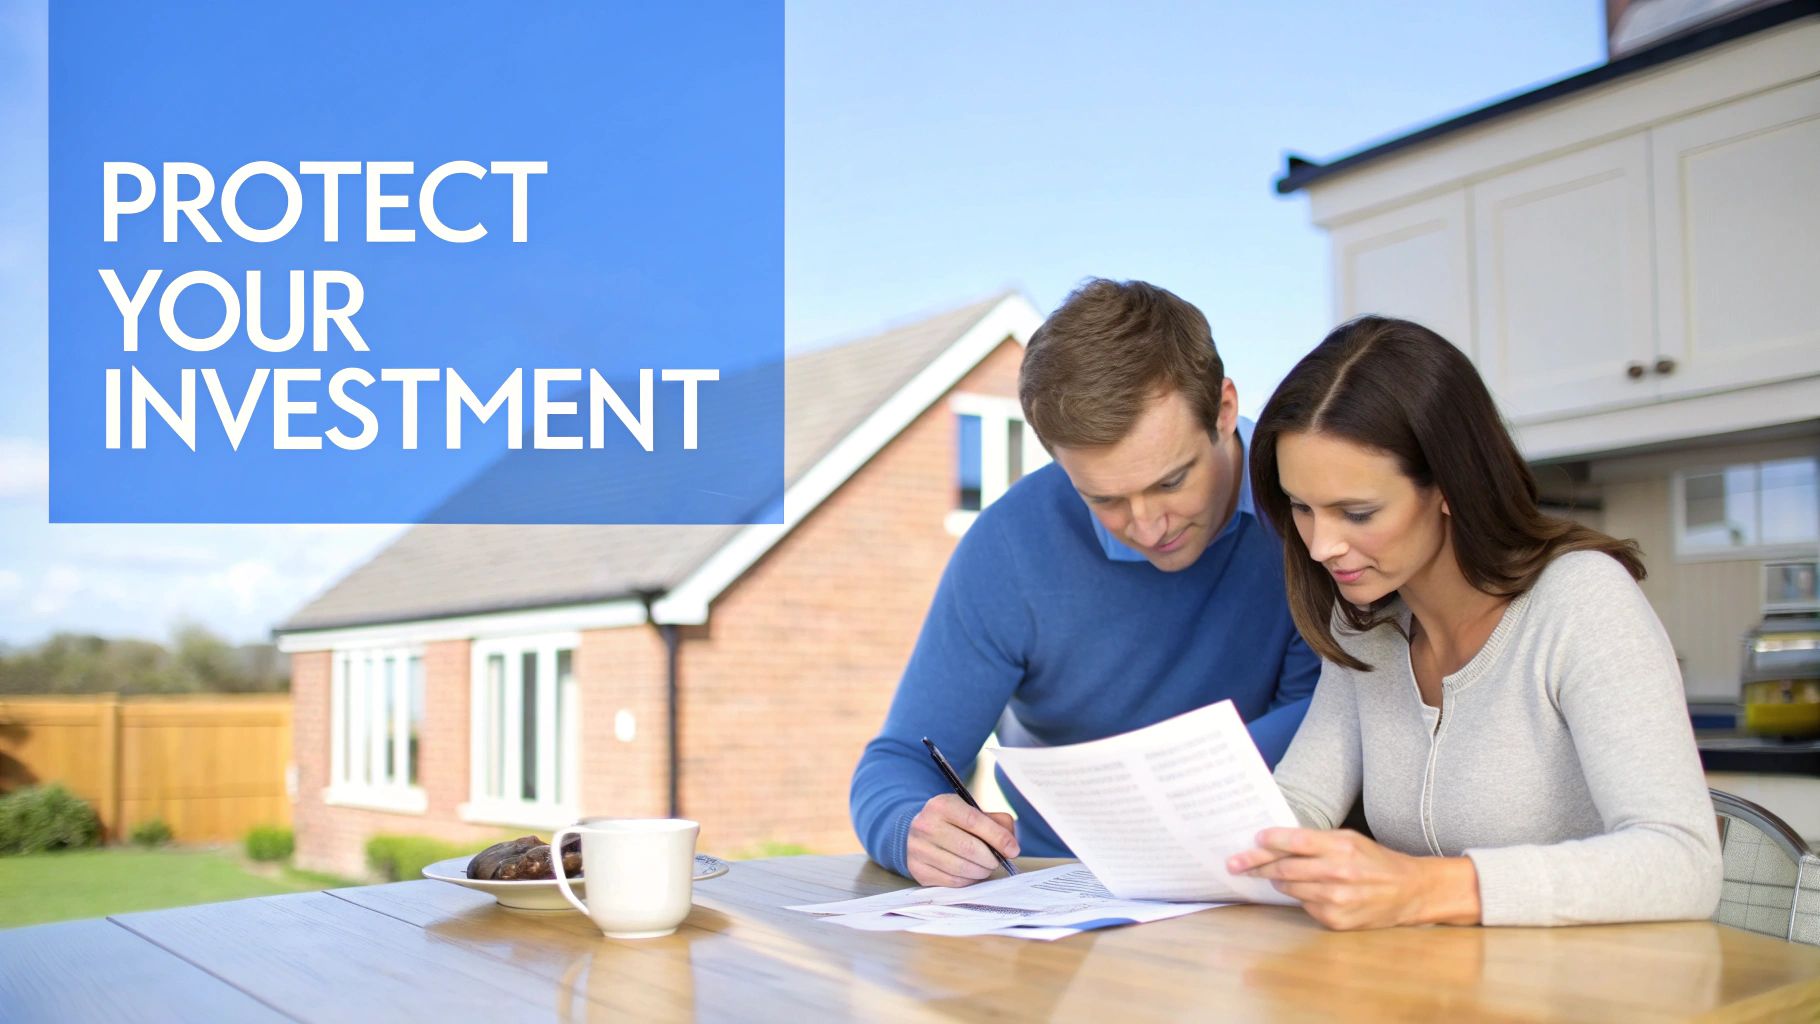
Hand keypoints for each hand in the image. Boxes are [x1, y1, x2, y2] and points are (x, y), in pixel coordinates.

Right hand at [905, 794, 1018, 886]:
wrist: (915, 831)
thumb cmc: (952, 822)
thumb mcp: (971, 811)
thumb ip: (996, 822)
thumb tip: (1011, 846)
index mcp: (941, 805)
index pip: (975, 822)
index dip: (998, 838)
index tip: (1013, 850)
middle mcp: (925, 825)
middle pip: (969, 849)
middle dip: (991, 859)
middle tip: (998, 860)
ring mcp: (919, 849)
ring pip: (962, 868)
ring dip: (981, 871)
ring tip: (985, 866)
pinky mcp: (918, 870)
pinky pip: (952, 882)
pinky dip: (968, 880)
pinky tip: (970, 873)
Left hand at [1225, 828, 1480, 929]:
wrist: (1409, 892)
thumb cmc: (1375, 861)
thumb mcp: (1350, 840)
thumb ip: (1317, 840)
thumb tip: (1277, 842)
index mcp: (1341, 847)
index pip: (1295, 840)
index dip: (1270, 840)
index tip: (1253, 839)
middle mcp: (1337, 873)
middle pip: (1284, 867)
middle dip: (1255, 864)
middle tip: (1236, 863)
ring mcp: (1336, 900)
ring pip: (1289, 888)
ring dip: (1275, 881)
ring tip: (1269, 875)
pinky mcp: (1335, 920)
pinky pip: (1304, 906)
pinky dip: (1300, 897)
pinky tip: (1306, 891)